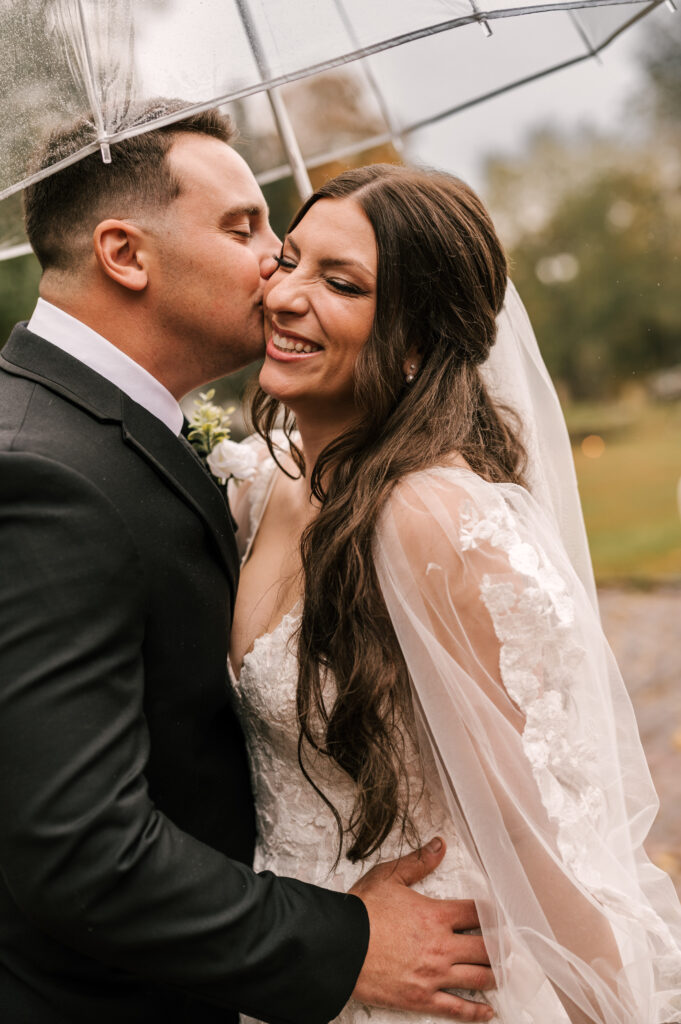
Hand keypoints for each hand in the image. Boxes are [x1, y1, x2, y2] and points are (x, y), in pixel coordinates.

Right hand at [349, 837, 494, 1021]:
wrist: (339, 946)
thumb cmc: (361, 911)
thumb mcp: (388, 877)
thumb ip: (418, 862)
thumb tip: (439, 845)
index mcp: (436, 915)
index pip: (477, 913)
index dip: (493, 914)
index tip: (500, 916)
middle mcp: (442, 946)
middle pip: (486, 948)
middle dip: (500, 947)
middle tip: (508, 947)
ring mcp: (434, 975)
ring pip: (478, 978)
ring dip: (494, 975)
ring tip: (502, 974)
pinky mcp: (422, 998)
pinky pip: (457, 1008)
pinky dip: (476, 1011)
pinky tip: (487, 1010)